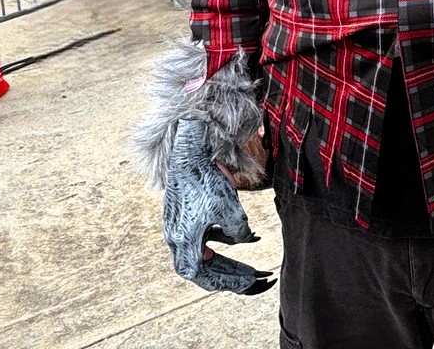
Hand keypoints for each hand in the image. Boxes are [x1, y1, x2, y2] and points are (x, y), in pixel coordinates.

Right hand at [163, 118, 274, 294]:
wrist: (189, 150)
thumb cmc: (206, 180)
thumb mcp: (229, 209)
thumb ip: (239, 231)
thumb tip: (246, 238)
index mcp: (184, 244)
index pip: (207, 277)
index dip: (231, 283)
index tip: (253, 282)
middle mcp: (177, 240)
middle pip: (206, 270)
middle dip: (232, 276)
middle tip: (257, 278)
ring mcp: (179, 227)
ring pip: (205, 254)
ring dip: (229, 260)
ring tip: (253, 265)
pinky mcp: (184, 214)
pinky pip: (205, 236)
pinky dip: (224, 238)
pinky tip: (246, 235)